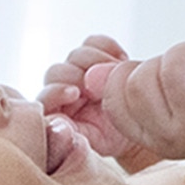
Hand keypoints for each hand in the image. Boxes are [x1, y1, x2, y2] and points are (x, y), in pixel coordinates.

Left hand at [39, 35, 159, 171]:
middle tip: (100, 87)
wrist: (139, 127)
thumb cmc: (112, 139)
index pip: (45, 96)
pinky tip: (120, 61)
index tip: (76, 94)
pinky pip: (95, 41)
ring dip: (97, 61)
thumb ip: (72, 134)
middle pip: (57, 71)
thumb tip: (55, 121)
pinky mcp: (98, 55)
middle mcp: (64, 88)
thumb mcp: (93, 143)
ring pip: (77, 54)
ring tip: (116, 75)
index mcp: (57, 111)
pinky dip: (108, 47)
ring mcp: (80, 70)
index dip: (56, 91)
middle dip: (78, 76)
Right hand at [86, 41, 184, 161]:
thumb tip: (92, 73)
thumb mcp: (165, 106)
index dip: (128, 74)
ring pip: (175, 62)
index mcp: (152, 139)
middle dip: (161, 61)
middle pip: (141, 79)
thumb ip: (130, 88)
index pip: (116, 98)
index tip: (152, 74)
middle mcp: (175, 137)